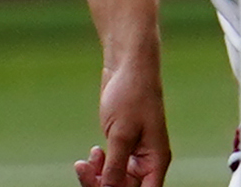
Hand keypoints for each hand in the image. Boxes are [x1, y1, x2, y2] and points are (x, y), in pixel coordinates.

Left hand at [75, 49, 171, 186]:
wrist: (128, 66)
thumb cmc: (132, 94)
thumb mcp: (121, 134)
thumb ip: (114, 168)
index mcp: (155, 160)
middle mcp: (147, 161)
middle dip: (103, 185)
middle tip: (85, 171)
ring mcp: (133, 154)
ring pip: (113, 181)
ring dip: (96, 177)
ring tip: (85, 162)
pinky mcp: (121, 146)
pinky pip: (108, 168)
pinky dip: (97, 166)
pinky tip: (91, 154)